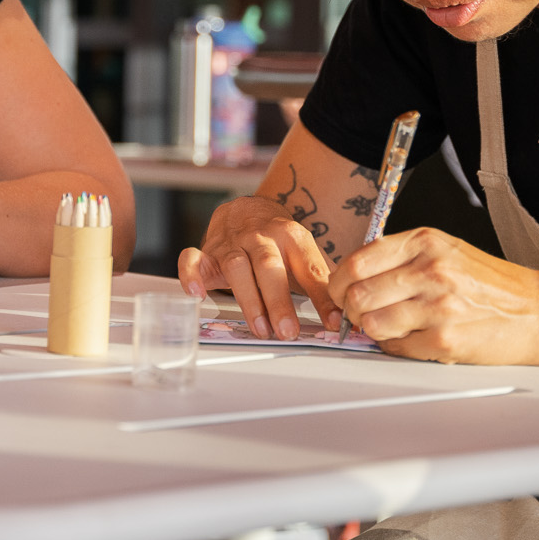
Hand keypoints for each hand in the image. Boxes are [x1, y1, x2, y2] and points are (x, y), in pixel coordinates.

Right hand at [177, 196, 335, 339]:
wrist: (246, 208)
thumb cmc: (277, 239)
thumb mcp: (303, 252)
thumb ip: (321, 278)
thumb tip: (347, 309)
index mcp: (291, 235)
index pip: (309, 266)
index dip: (322, 296)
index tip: (334, 321)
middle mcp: (260, 237)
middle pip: (270, 266)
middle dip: (279, 300)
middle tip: (288, 331)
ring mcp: (231, 243)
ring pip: (236, 267)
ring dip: (248, 299)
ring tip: (260, 329)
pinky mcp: (206, 252)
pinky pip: (192, 259)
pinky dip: (191, 276)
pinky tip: (197, 295)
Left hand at [328, 228, 538, 363]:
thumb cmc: (493, 284)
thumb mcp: (447, 250)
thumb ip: (401, 258)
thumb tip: (353, 277)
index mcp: (425, 243)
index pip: (357, 261)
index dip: (339, 282)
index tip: (341, 291)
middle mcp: (430, 270)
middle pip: (356, 295)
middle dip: (351, 310)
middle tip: (361, 314)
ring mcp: (438, 306)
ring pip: (371, 324)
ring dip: (373, 331)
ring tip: (391, 326)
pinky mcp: (445, 340)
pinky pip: (396, 348)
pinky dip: (396, 347)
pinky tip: (413, 339)